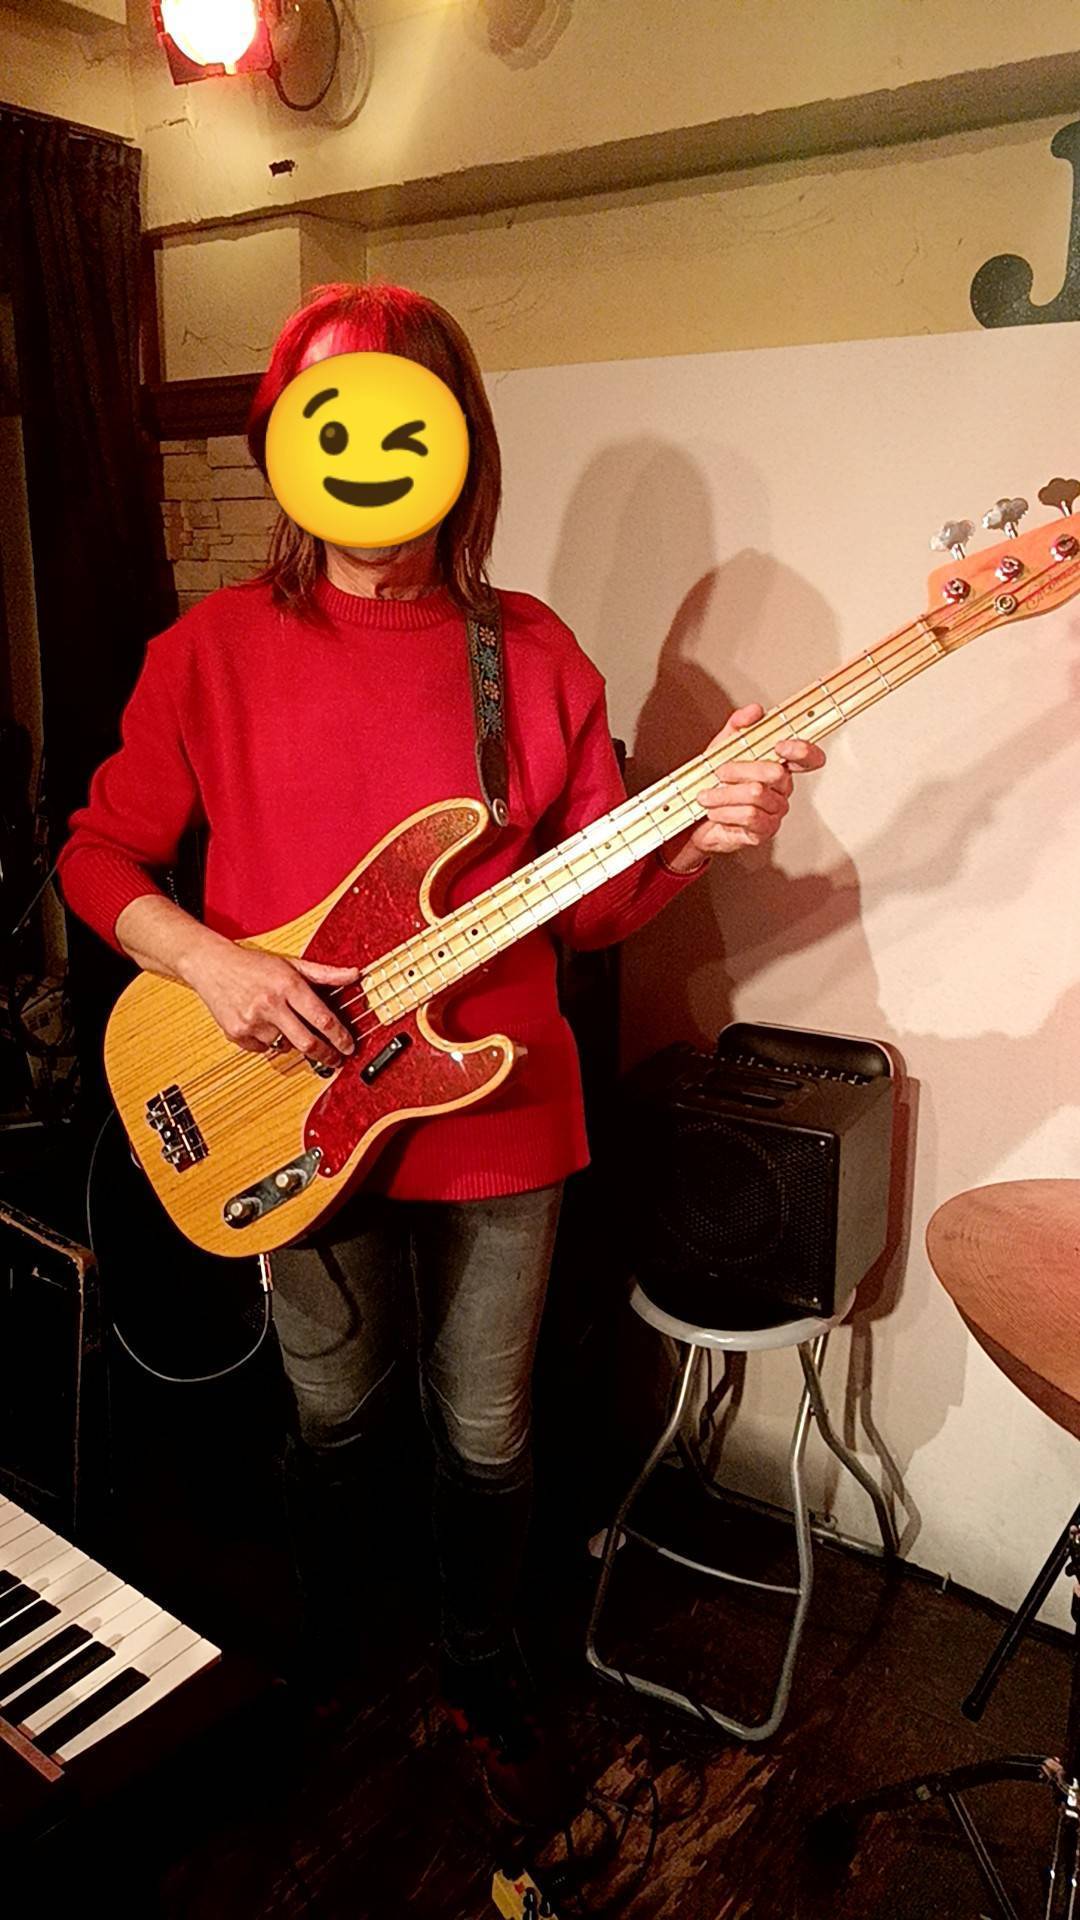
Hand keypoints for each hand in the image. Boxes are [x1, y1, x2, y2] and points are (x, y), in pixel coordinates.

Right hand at [181, 939, 359, 1067]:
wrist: (211, 965)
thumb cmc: (253, 964)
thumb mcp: (292, 963)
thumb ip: (325, 973)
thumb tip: (354, 975)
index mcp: (287, 985)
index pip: (322, 1019)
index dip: (340, 1037)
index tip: (348, 1046)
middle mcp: (270, 1004)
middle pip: (307, 1042)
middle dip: (326, 1055)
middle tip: (335, 1059)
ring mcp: (252, 1021)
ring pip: (285, 1046)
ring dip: (292, 1042)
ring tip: (288, 1026)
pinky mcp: (237, 1033)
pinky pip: (263, 1049)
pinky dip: (270, 1043)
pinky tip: (265, 1026)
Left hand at [664, 704, 825, 871]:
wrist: (697, 819)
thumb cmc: (715, 783)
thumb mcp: (722, 748)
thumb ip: (738, 726)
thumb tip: (755, 710)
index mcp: (779, 766)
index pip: (808, 758)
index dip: (803, 751)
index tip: (780, 745)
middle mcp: (782, 789)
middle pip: (775, 773)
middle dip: (740, 769)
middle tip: (719, 772)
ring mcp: (775, 811)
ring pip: (756, 794)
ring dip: (724, 794)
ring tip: (706, 796)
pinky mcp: (764, 831)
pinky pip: (749, 816)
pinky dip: (725, 811)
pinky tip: (714, 811)